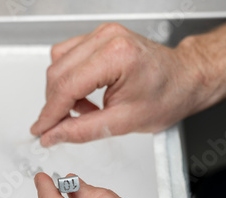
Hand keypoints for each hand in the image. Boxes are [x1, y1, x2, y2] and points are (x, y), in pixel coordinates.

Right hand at [30, 23, 206, 145]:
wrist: (185, 79)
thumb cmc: (167, 96)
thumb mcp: (123, 123)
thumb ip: (82, 130)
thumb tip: (53, 135)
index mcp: (116, 56)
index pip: (67, 86)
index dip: (50, 113)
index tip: (40, 130)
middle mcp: (107, 38)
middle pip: (58, 72)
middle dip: (54, 104)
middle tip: (59, 127)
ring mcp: (102, 34)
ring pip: (59, 63)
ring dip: (62, 91)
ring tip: (84, 109)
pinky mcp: (99, 37)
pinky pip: (68, 56)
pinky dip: (70, 79)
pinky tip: (85, 94)